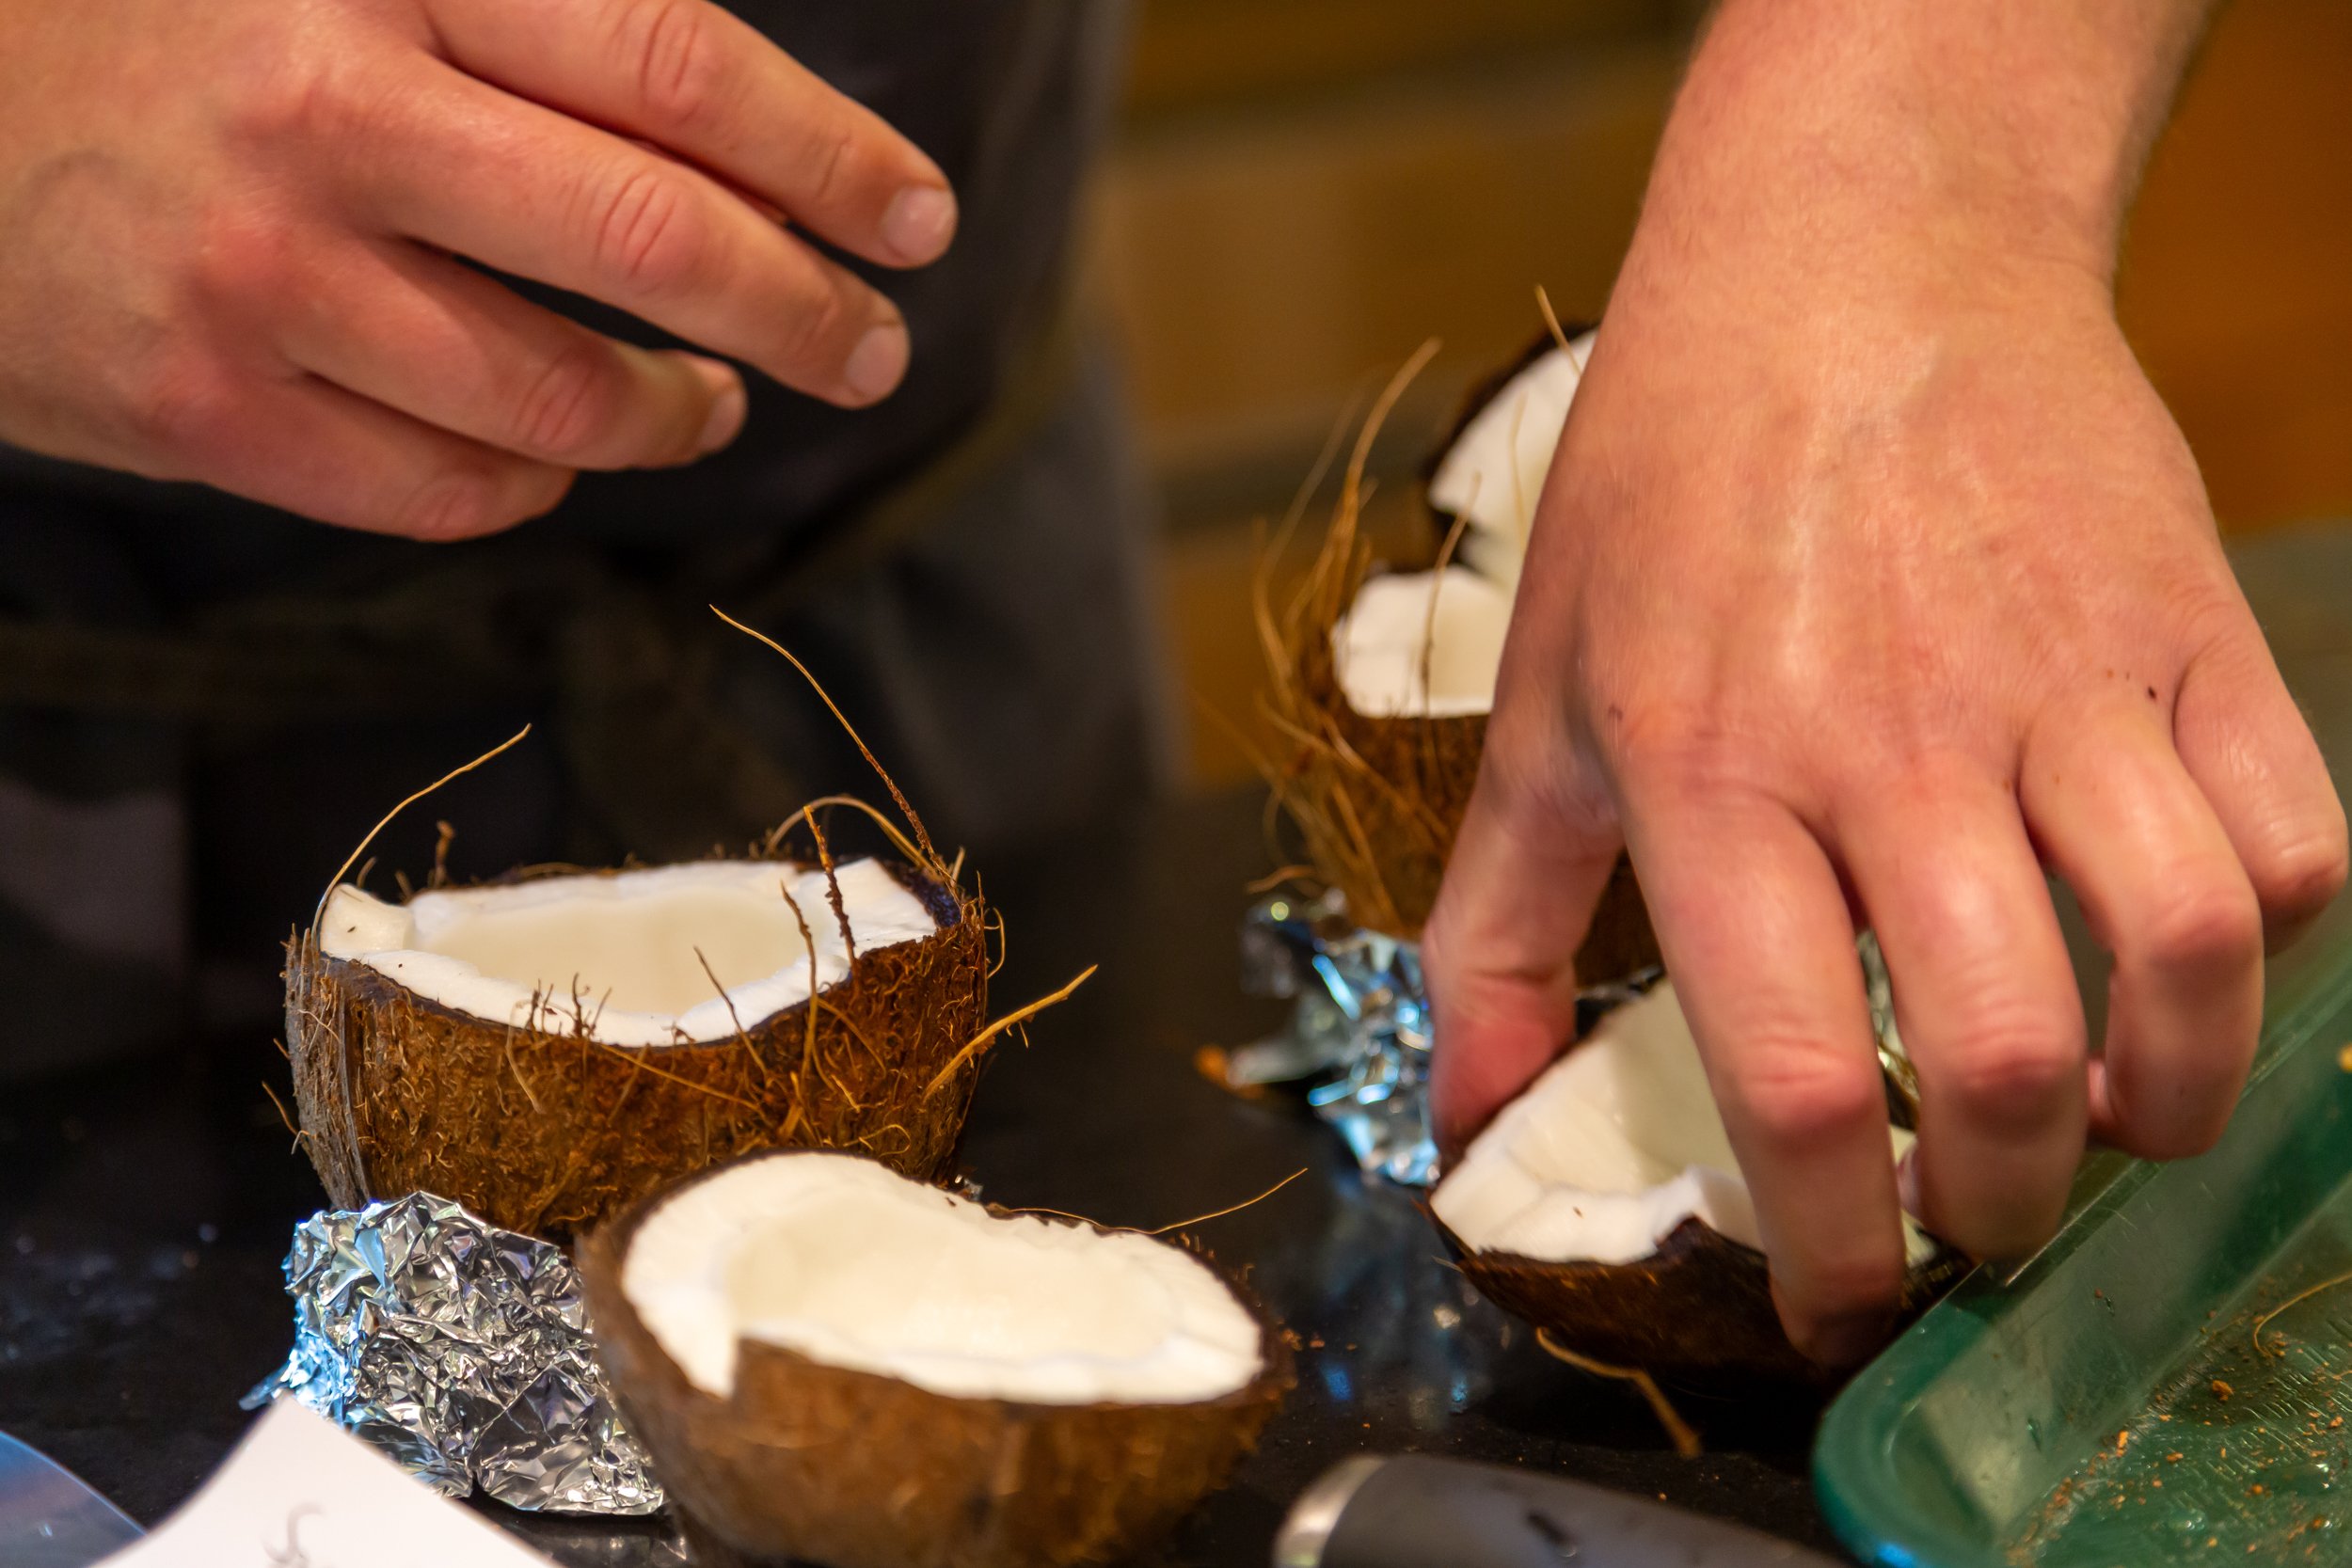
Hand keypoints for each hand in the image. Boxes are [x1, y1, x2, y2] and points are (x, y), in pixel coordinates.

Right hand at [0, 0, 956, 536]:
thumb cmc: (152, 15)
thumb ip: (521, 9)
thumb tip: (732, 112)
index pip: (675, 69)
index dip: (827, 156)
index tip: (914, 216)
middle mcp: (326, 118)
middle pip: (652, 240)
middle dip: (805, 307)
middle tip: (874, 347)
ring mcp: (260, 280)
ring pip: (562, 392)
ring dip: (680, 414)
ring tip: (720, 401)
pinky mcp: (205, 412)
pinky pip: (446, 487)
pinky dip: (537, 474)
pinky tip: (558, 442)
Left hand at [1425, 0, 2344, 1365]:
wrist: (1847, 259)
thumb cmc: (1668, 486)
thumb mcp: (1537, 697)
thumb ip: (1494, 926)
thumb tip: (1463, 1120)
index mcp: (1712, 770)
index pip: (1799, 1076)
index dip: (1834, 1246)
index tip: (1845, 1309)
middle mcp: (1893, 736)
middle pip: (2010, 1054)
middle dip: (2008, 1209)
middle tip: (1978, 1228)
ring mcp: (2062, 674)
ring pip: (2188, 953)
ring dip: (2170, 1102)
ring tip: (2112, 1129)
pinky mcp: (2187, 620)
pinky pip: (2293, 831)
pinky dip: (2270, 947)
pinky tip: (2191, 969)